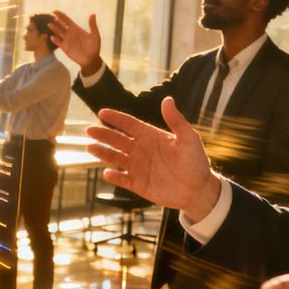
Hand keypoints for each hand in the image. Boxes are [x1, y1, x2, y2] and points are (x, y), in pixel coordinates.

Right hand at [50, 10, 103, 74]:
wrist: (91, 59)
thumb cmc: (94, 47)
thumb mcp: (95, 35)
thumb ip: (92, 25)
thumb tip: (93, 14)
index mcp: (76, 29)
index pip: (67, 20)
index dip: (61, 15)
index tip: (54, 11)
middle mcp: (70, 34)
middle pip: (61, 25)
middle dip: (56, 21)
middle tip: (51, 17)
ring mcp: (67, 40)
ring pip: (58, 33)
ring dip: (54, 28)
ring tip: (49, 24)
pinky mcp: (65, 48)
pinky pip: (58, 43)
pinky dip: (55, 40)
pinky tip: (52, 37)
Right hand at [86, 97, 220, 221]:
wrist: (198, 189)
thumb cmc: (196, 162)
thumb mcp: (189, 139)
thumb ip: (176, 121)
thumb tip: (167, 99)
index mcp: (151, 136)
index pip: (129, 124)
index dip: (116, 118)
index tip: (102, 112)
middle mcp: (141, 149)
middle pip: (118, 139)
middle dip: (103, 134)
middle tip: (89, 130)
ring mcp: (139, 167)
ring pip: (115, 158)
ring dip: (103, 153)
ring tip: (90, 148)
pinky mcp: (138, 184)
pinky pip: (122, 179)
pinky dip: (114, 177)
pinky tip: (107, 172)